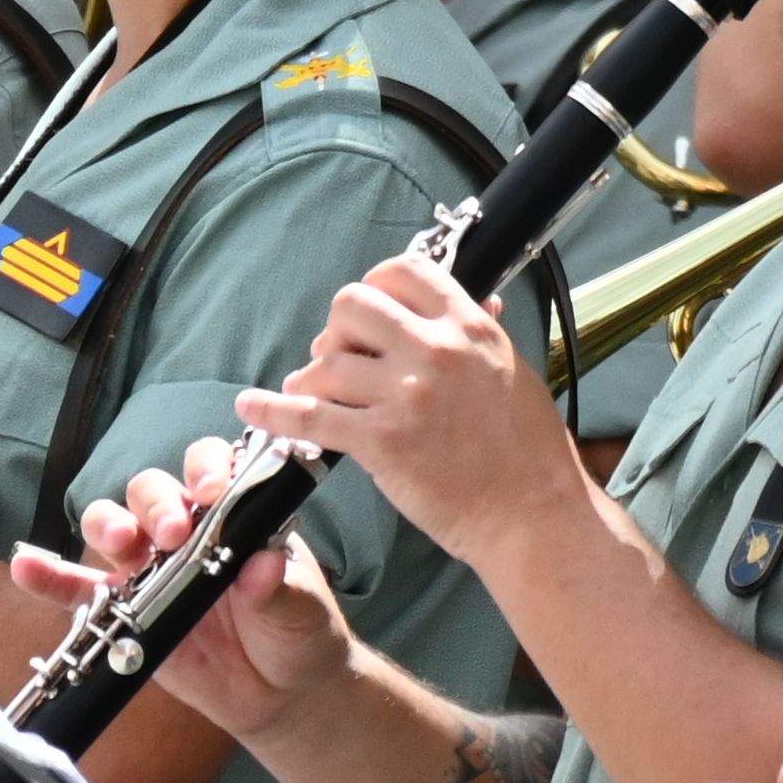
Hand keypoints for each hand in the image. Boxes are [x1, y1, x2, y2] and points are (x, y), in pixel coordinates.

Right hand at [10, 433, 357, 735]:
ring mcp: (148, 569)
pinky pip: (76, 590)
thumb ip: (279, 587)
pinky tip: (26, 567)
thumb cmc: (297, 632)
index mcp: (234, 515)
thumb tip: (263, 565)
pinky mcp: (120, 612)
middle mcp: (186, 531)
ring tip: (121, 543)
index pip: (211, 468)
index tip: (214, 492)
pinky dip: (48, 577)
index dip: (207, 469)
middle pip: (152, 492)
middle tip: (174, 533)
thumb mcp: (300, 608)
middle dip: (158, 504)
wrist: (281, 692)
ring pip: (112, 527)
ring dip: (109, 526)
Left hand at [236, 252, 588, 569]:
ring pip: (326, 362)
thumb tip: (477, 298)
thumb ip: (481, 334)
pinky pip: (308, 415)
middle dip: (338, 330)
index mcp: (470, 328)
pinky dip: (272, 410)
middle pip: (352, 306)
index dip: (376, 286)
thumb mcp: (513, 370)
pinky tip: (253, 405)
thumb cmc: (529, 447)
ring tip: (315, 395)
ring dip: (312, 378)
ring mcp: (406, 395)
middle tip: (343, 358)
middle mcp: (436, 350)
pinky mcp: (380, 441)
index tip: (370, 313)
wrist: (530, 510)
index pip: (403, 271)